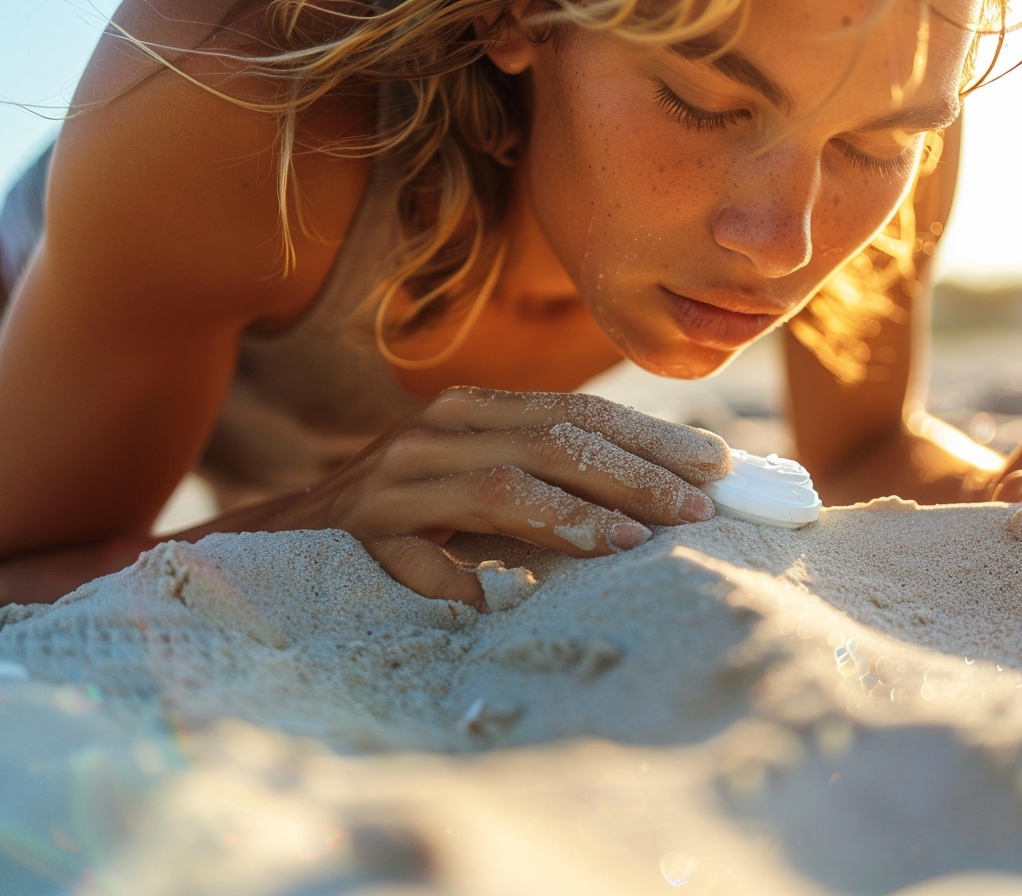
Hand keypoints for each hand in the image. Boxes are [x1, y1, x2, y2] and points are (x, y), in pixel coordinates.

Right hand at [266, 387, 729, 607]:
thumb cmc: (411, 518)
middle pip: (555, 439)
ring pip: (502, 482)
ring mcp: (399, 475)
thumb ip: (550, 483)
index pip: (579, 414)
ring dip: (573, 511)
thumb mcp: (484, 485)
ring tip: (634, 538)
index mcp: (478, 412)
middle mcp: (440, 429)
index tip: (717, 463)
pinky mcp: (363, 527)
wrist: (287, 537)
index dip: (651, 437)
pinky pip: (423, 551)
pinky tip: (498, 596)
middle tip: (698, 505)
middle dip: (635, 471)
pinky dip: (463, 574)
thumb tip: (658, 505)